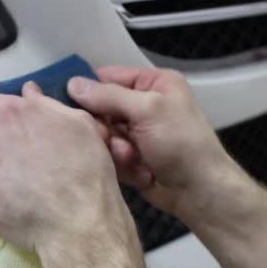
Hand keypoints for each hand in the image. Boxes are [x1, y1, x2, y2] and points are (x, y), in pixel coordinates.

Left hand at [0, 82, 135, 250]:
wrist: (80, 222)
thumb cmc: (87, 168)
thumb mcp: (81, 124)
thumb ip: (47, 104)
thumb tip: (27, 91)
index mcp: (10, 114)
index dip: (5, 119)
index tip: (20, 133)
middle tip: (26, 167)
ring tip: (19, 193)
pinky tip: (9, 210)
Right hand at [68, 67, 235, 217]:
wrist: (199, 191)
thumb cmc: (181, 143)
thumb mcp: (147, 110)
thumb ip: (108, 95)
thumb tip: (72, 83)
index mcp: (153, 83)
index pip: (108, 77)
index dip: (88, 89)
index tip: (67, 102)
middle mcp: (143, 104)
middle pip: (100, 107)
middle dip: (104, 126)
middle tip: (109, 137)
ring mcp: (136, 131)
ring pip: (102, 133)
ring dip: (114, 147)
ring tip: (131, 157)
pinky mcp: (131, 155)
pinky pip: (108, 153)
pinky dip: (120, 162)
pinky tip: (137, 170)